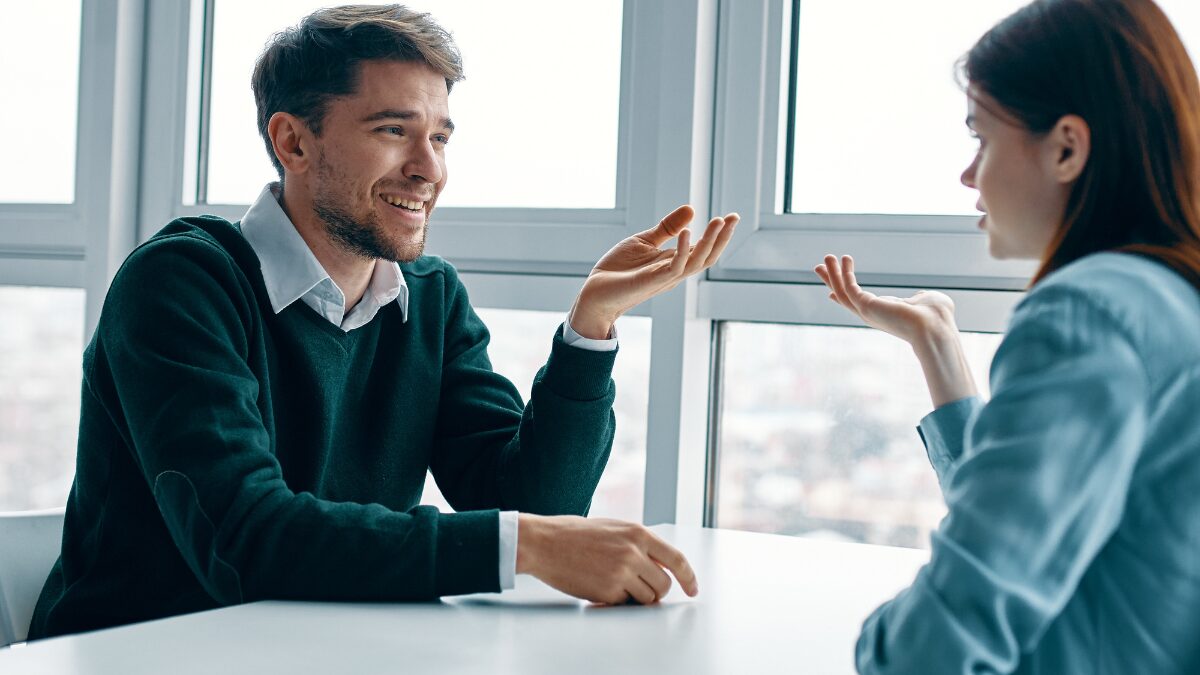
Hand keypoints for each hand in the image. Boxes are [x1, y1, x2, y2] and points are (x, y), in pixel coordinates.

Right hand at [516, 514, 698, 604]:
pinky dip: (616, 601)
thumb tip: (658, 566)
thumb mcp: (613, 528)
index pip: (676, 559)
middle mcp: (633, 552)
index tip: (693, 590)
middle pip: (664, 585)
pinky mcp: (607, 592)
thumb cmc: (574, 534)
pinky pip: (624, 605)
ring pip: (647, 598)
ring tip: (614, 584)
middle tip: (638, 588)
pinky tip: (598, 586)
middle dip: (656, 591)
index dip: (689, 577)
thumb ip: (638, 543)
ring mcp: (621, 573)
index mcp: (638, 533)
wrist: (544, 543)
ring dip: (636, 598)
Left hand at [569, 206, 739, 338]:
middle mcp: (675, 272)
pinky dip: (683, 250)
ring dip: (710, 242)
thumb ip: (668, 228)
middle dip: (722, 238)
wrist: (596, 291)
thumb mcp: (645, 241)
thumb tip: (691, 209)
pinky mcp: (652, 281)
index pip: (704, 249)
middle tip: (735, 217)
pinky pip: (674, 267)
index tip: (732, 216)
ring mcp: (665, 278)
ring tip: (719, 221)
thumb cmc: (618, 269)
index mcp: (674, 262)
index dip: (719, 234)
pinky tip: (688, 232)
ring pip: (697, 262)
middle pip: (707, 256)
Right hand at [814, 254, 977, 407]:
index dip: (845, 297)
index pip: (858, 305)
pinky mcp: (866, 306)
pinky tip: (845, 258)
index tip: (831, 292)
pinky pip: (849, 288)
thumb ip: (920, 297)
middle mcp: (872, 314)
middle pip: (844, 297)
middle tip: (820, 267)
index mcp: (884, 314)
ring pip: (842, 292)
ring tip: (827, 256)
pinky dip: (844, 273)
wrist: (935, 327)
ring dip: (832, 274)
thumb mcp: (927, 301)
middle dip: (831, 281)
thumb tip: (920, 296)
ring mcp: (867, 312)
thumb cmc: (937, 317)